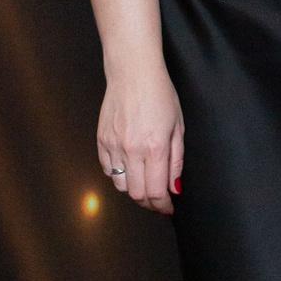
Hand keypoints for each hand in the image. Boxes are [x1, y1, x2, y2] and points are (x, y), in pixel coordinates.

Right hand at [98, 65, 182, 214]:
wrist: (133, 72)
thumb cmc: (160, 94)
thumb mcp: (178, 127)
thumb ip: (176, 160)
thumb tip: (174, 187)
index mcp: (155, 147)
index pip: (156, 191)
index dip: (163, 205)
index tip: (168, 208)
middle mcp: (132, 149)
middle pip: (137, 193)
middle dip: (149, 202)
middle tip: (158, 200)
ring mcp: (114, 145)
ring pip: (120, 185)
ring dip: (133, 190)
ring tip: (144, 183)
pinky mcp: (102, 140)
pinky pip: (108, 170)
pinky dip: (119, 175)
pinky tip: (130, 168)